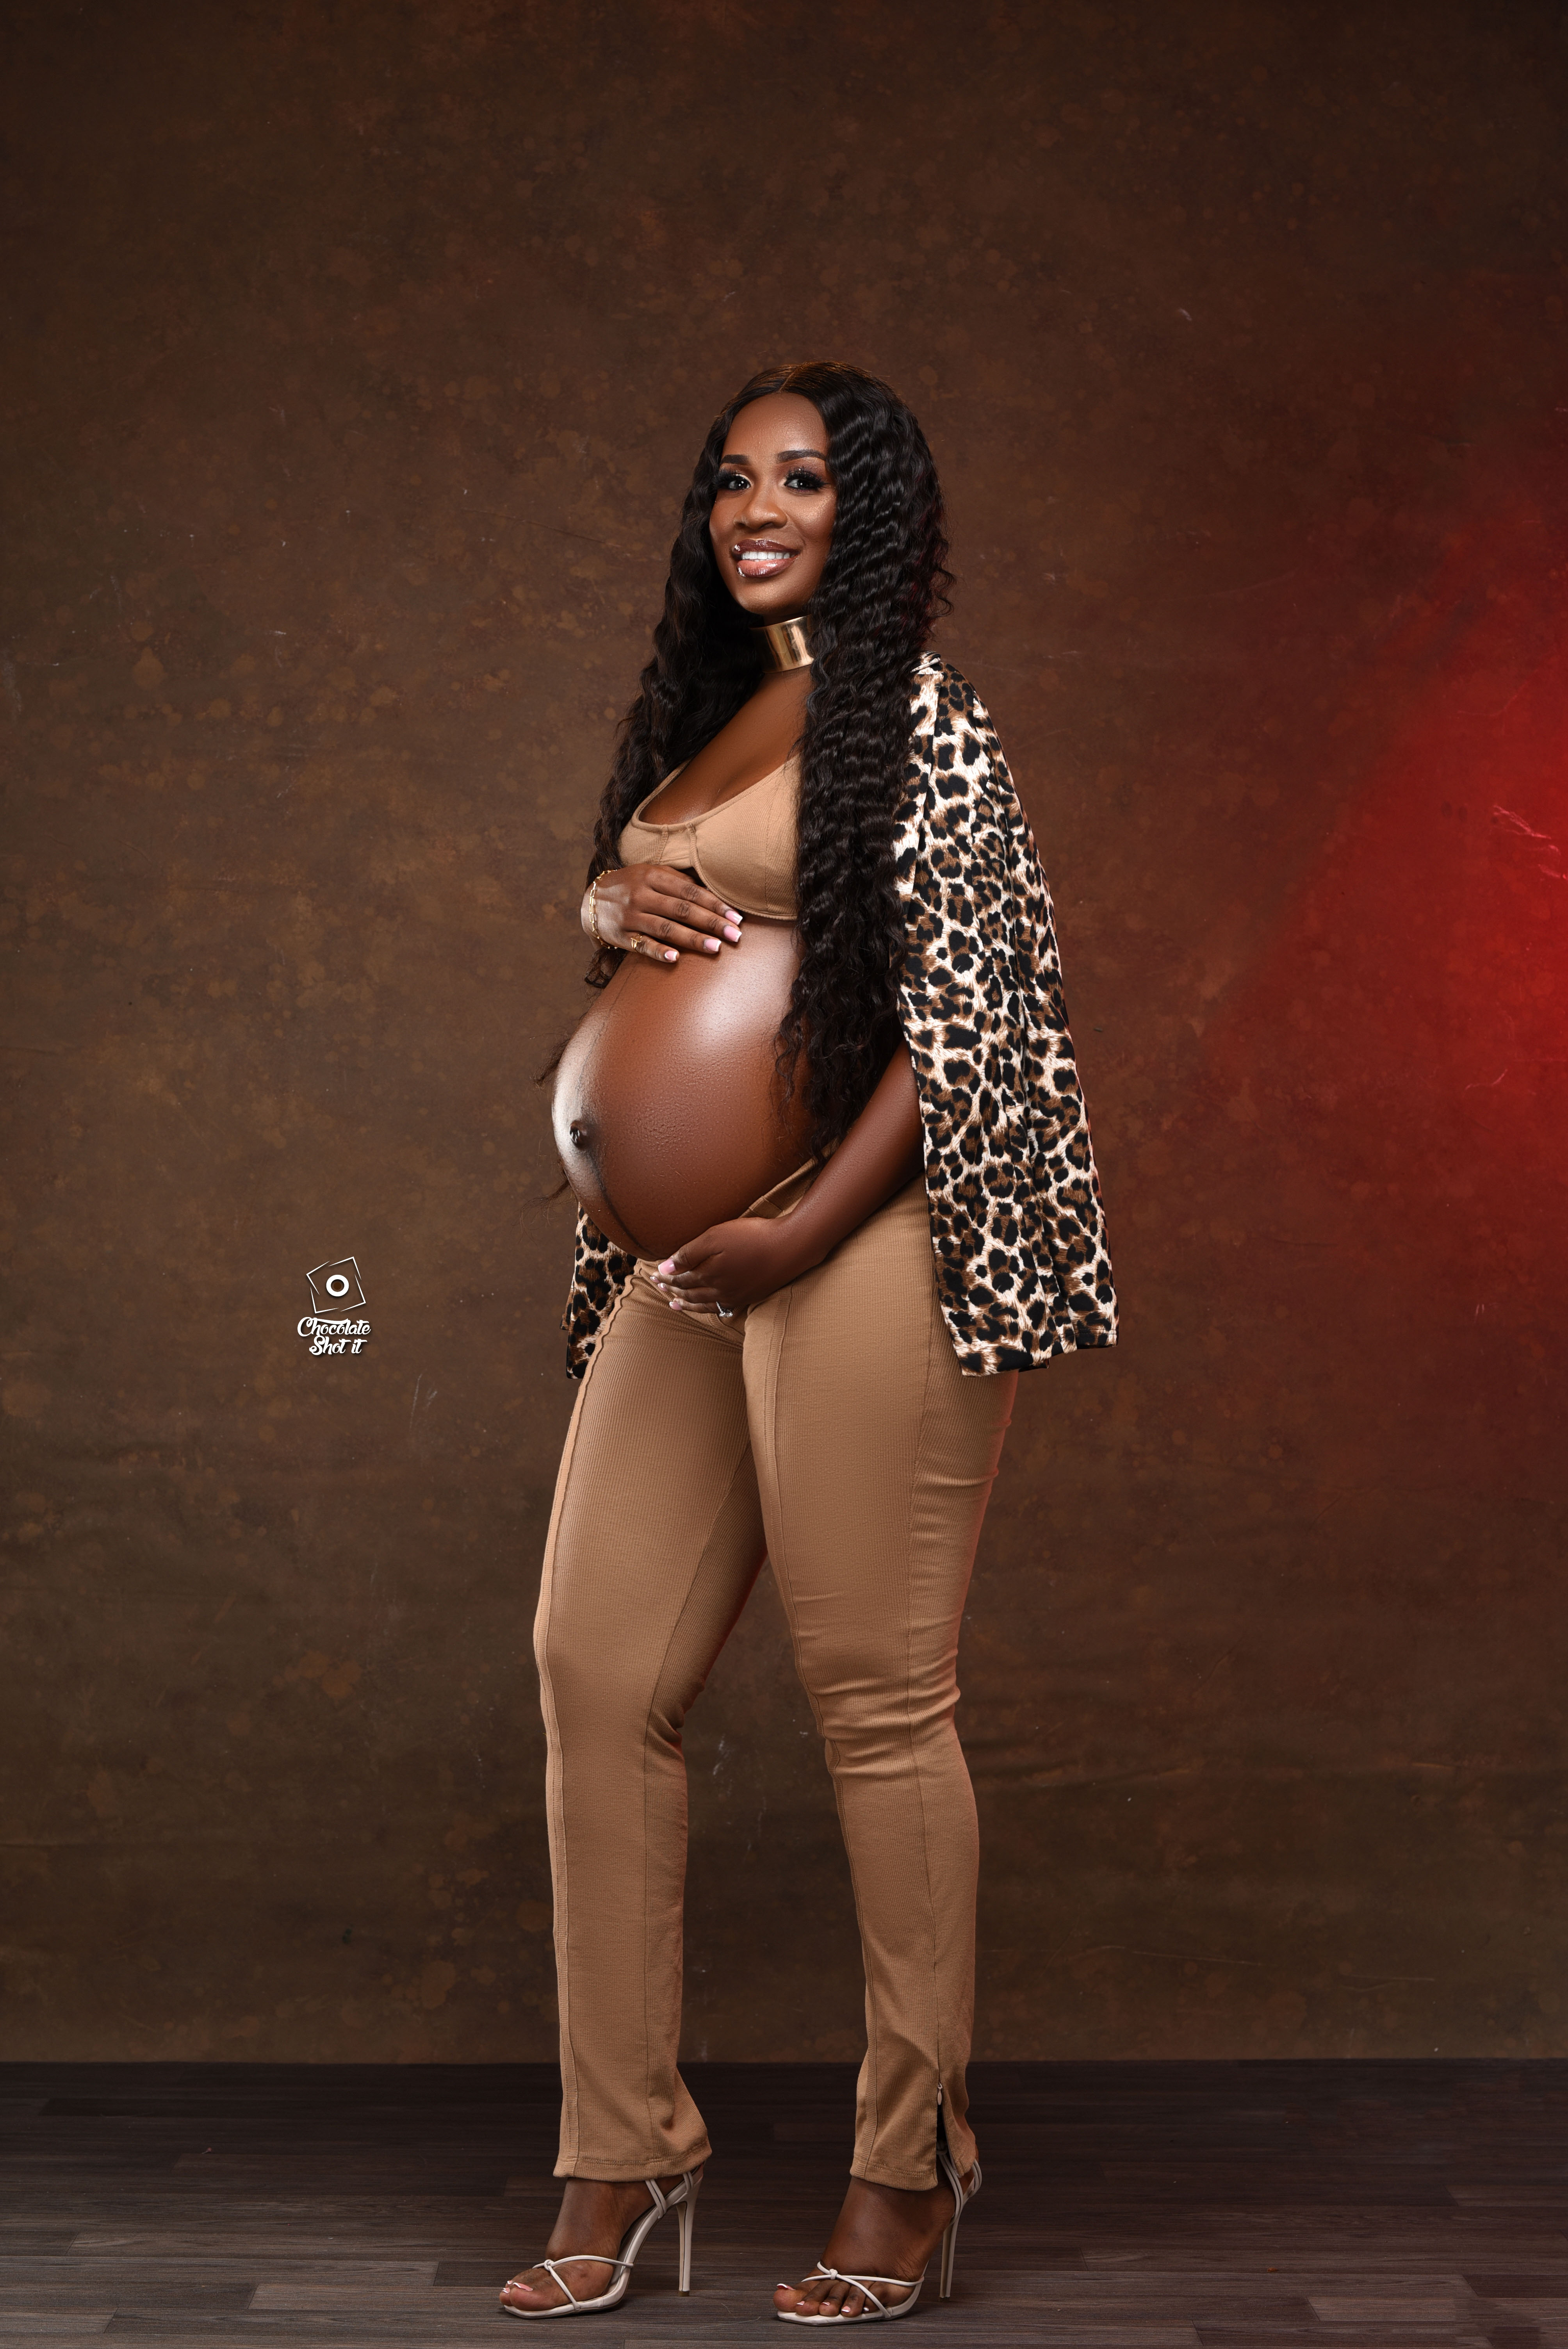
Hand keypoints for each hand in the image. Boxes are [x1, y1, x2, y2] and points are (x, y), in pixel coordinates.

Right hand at [584, 864, 743, 962]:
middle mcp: (642, 894)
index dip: (714, 904)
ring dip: (692, 938)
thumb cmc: (631, 885)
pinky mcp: (620, 934)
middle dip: (711, 922)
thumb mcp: (650, 874)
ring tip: (716, 948)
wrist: (591, 899)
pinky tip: (675, 958)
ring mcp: (630, 915)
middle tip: (735, 935)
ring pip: (666, 928)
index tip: (735, 917)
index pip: (690, 891)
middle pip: (682, 909)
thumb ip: (678, 881)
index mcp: (653, 875)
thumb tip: (712, 894)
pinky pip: (642, 944)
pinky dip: (658, 951)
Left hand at [649, 1217, 810, 1315]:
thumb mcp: (715, 1237)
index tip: (653, 1274)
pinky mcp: (750, 1296)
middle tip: (659, 1288)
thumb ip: (689, 1254)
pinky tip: (709, 1308)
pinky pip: (722, 1307)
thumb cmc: (752, 1237)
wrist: (790, 1247)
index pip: (680, 1278)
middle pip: (690, 1292)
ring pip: (704, 1303)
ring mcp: (735, 1295)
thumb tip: (665, 1268)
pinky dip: (710, 1309)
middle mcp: (719, 1289)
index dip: (665, 1276)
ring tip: (674, 1305)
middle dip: (672, 1290)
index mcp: (708, 1274)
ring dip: (687, 1303)